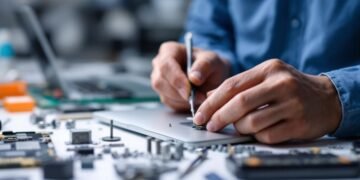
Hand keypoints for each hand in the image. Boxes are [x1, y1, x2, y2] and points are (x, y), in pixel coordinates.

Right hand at [151, 41, 229, 110]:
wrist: (211, 76)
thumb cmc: (209, 64)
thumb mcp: (212, 61)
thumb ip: (204, 66)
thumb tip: (194, 78)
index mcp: (169, 50)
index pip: (166, 65)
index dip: (176, 79)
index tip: (189, 90)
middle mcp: (159, 65)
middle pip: (160, 82)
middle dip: (179, 93)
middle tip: (199, 97)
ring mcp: (159, 80)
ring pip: (164, 95)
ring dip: (183, 100)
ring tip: (200, 96)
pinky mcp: (163, 94)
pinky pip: (170, 103)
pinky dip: (183, 105)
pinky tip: (194, 99)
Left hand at [194, 59, 341, 143]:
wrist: (327, 98)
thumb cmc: (290, 88)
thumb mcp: (266, 78)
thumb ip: (240, 86)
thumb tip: (209, 98)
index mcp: (269, 69)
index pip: (232, 85)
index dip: (211, 102)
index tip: (200, 114)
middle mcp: (281, 84)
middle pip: (240, 103)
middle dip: (219, 117)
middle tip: (210, 125)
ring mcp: (292, 104)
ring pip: (252, 122)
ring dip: (240, 128)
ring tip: (241, 127)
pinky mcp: (298, 123)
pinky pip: (267, 135)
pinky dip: (257, 136)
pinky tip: (259, 131)